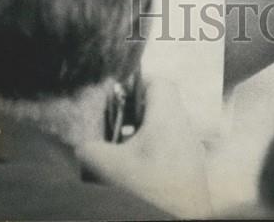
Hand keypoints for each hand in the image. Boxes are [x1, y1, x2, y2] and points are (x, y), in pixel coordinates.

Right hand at [78, 77, 211, 218]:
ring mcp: (192, 150)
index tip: (116, 96)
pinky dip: (153, 152)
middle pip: (161, 105)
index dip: (136, 83)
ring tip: (120, 150)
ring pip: (166, 129)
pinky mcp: (192, 170)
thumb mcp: (106, 168)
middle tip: (112, 124)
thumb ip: (89, 148)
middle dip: (134, 112)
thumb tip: (80, 143)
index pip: (159, 82)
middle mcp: (185, 128)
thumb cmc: (146, 190)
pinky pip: (172, 149)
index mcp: (169, 118)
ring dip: (142, 135)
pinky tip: (135, 170)